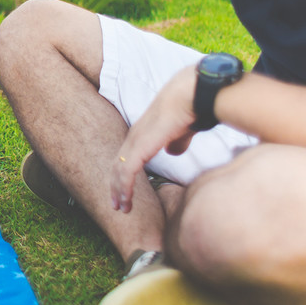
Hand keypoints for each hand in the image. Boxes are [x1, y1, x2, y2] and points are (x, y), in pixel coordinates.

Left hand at [109, 67, 196, 212]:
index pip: (126, 157)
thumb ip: (176, 142)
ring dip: (119, 191)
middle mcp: (134, 136)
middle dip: (116, 187)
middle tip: (117, 206)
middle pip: (117, 165)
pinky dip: (125, 188)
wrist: (189, 95)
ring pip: (120, 171)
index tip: (124, 192)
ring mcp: (135, 141)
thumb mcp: (181, 131)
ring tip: (122, 209)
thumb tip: (173, 151)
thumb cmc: (188, 109)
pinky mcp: (140, 146)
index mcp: (142, 133)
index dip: (123, 175)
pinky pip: (127, 172)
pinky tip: (127, 200)